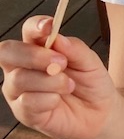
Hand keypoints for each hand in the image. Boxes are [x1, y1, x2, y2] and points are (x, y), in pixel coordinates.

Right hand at [0, 16, 115, 138]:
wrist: (100, 112)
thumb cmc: (91, 83)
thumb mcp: (90, 63)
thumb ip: (75, 49)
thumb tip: (57, 37)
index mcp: (38, 48)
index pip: (29, 30)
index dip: (35, 26)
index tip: (49, 27)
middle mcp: (21, 67)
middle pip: (8, 52)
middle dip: (34, 55)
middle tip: (61, 62)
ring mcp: (19, 90)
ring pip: (19, 79)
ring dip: (50, 81)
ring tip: (69, 86)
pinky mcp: (23, 112)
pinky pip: (27, 102)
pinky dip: (49, 99)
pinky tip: (59, 100)